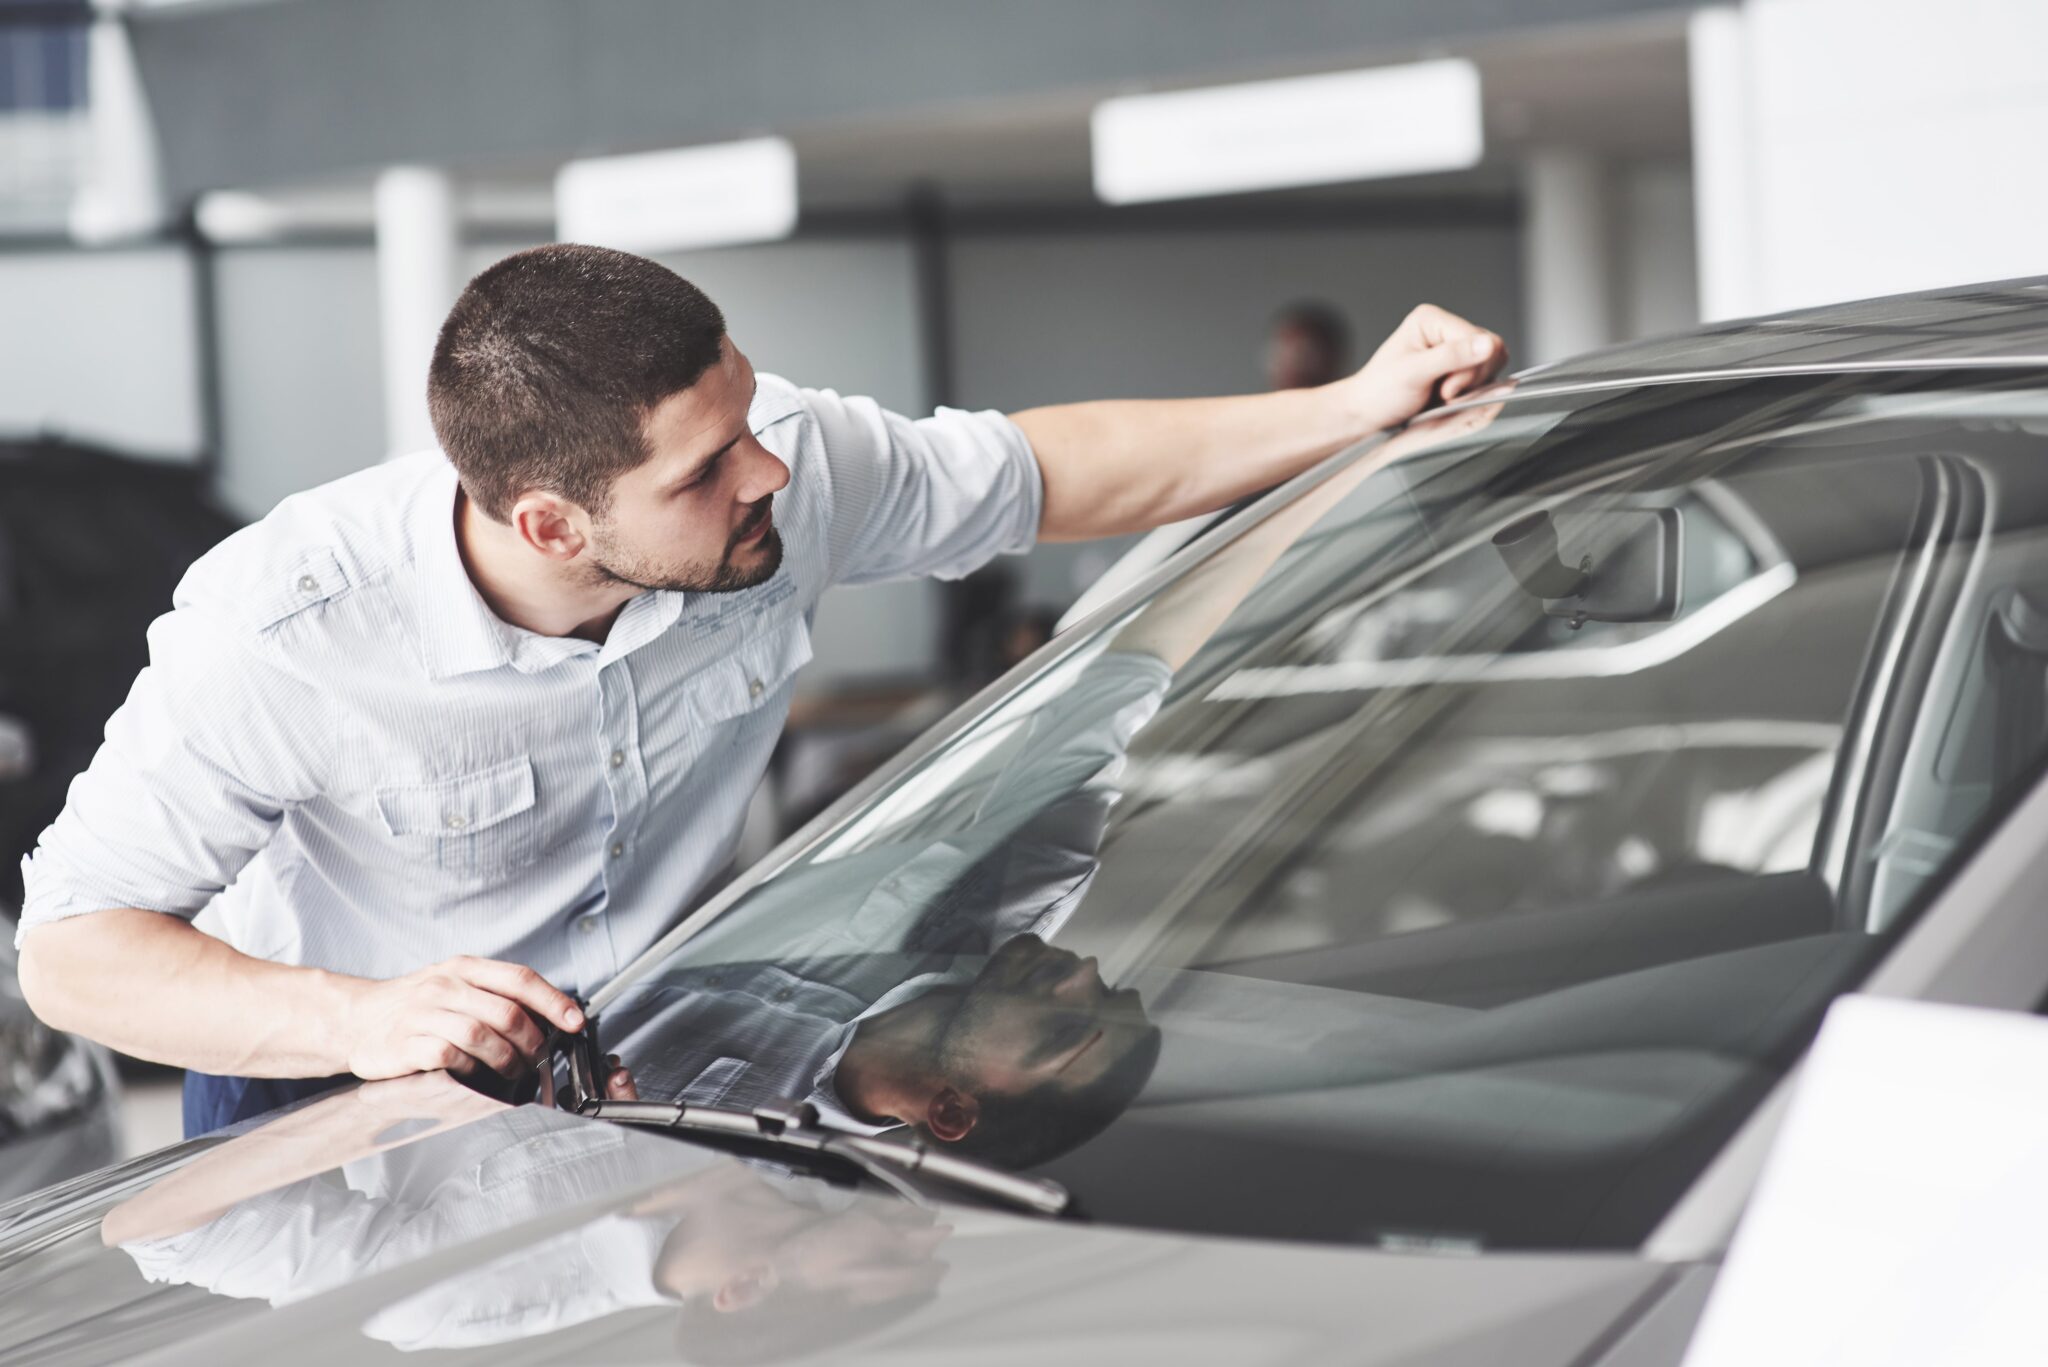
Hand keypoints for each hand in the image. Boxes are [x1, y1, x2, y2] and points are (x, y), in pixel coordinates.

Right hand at [337, 956, 584, 1080]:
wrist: (356, 1018)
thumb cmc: (414, 1005)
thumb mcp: (454, 984)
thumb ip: (494, 994)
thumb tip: (548, 1014)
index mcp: (464, 968)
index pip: (520, 978)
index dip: (554, 1001)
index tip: (575, 1021)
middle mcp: (445, 985)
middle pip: (506, 1011)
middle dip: (532, 1039)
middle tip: (537, 1057)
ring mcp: (423, 1013)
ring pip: (481, 1034)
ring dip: (505, 1059)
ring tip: (511, 1071)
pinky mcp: (405, 1043)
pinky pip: (448, 1055)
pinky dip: (468, 1068)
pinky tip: (472, 1074)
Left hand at [1341, 304, 1506, 432]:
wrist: (1368, 414)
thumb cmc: (1379, 392)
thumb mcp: (1414, 373)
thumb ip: (1451, 357)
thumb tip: (1487, 344)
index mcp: (1432, 320)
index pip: (1478, 338)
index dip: (1469, 368)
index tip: (1446, 389)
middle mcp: (1445, 330)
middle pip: (1490, 350)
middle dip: (1470, 379)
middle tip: (1442, 392)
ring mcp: (1453, 350)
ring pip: (1490, 366)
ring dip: (1470, 388)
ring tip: (1440, 395)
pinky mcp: (1458, 369)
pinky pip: (1483, 379)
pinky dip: (1470, 393)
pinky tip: (1446, 397)